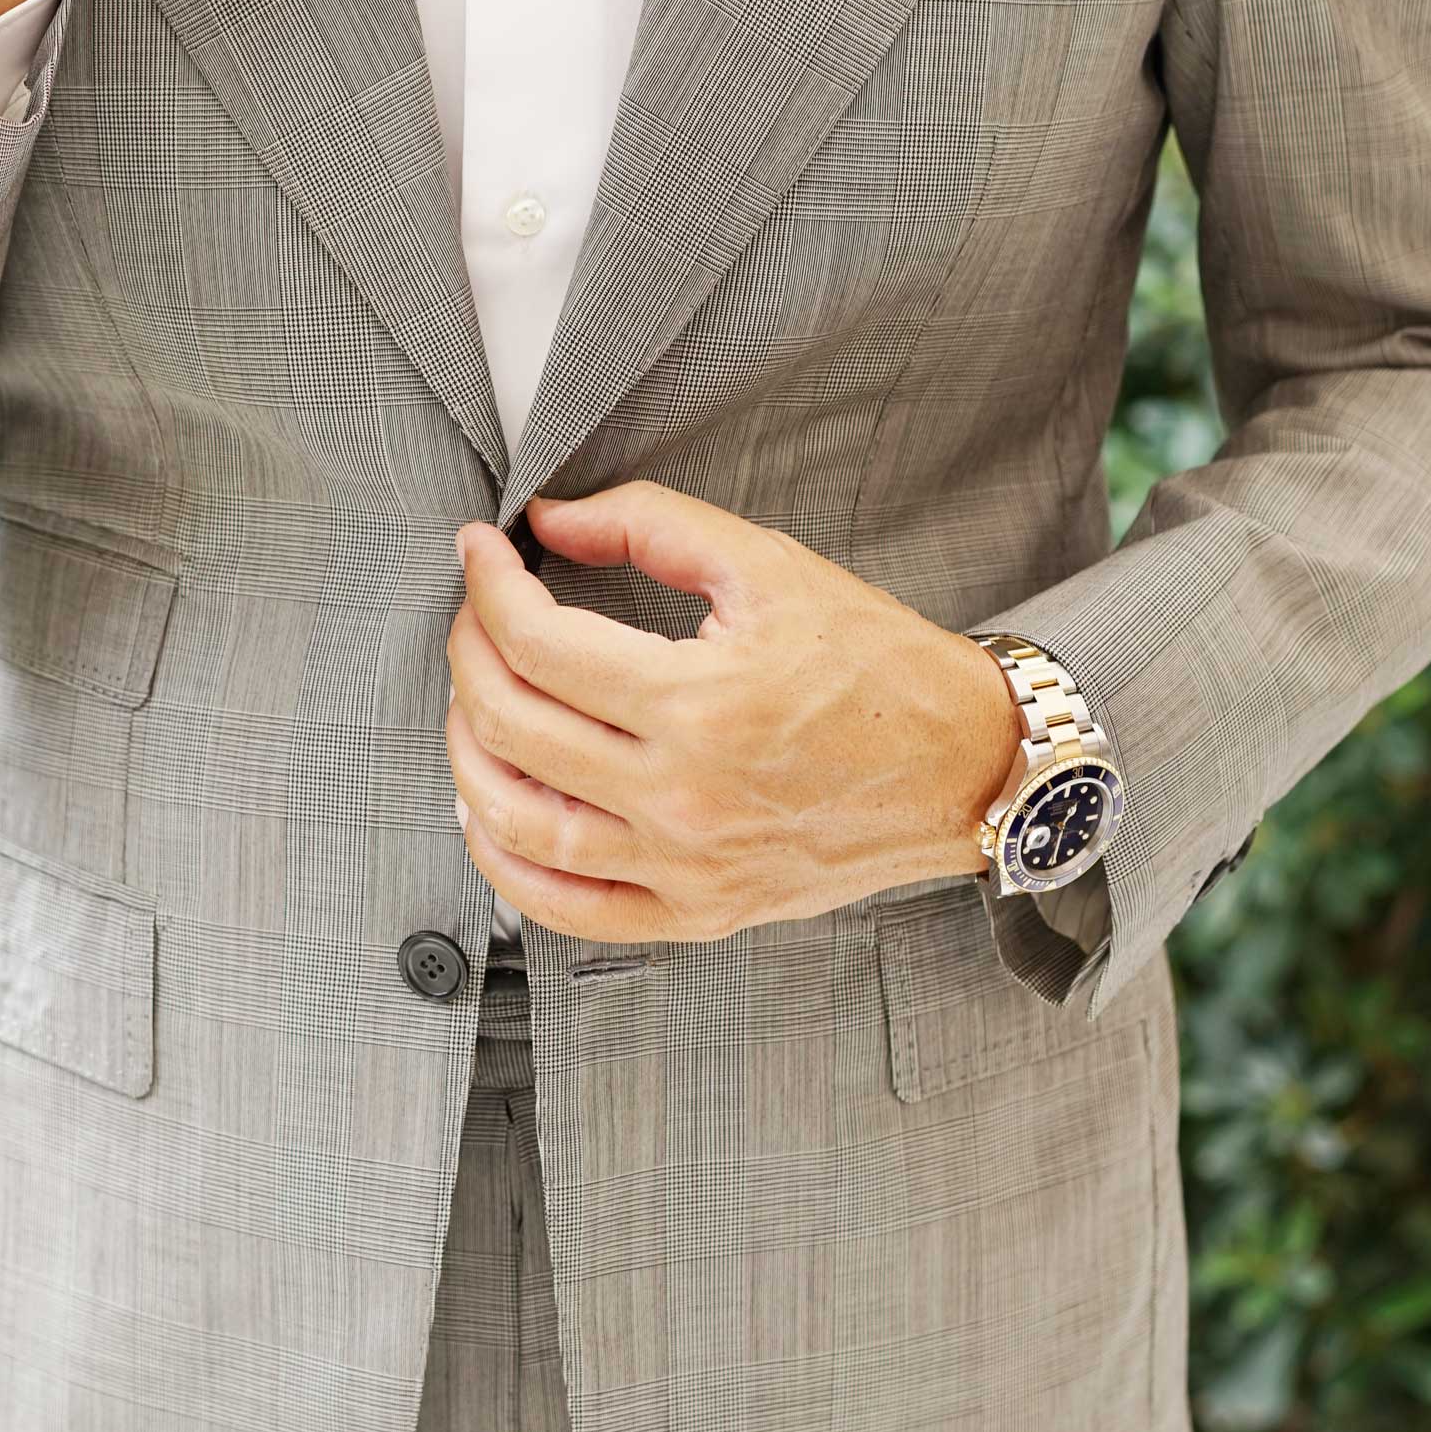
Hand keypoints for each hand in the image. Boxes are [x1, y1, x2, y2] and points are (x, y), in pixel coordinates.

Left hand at [444, 480, 1024, 943]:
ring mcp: (685, 868)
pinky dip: (504, 864)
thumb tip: (549, 520)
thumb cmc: (878, 666)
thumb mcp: (769, 567)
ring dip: (467, 754)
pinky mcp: (697, 911)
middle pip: (512, 726)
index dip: (488, 586)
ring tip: (472, 701)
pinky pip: (566, 908)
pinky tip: (489, 811)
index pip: (538, 643)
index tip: (480, 553)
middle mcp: (683, 797)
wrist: (963, 765)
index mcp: (700, 703)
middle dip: (468, 653)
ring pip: (518, 823)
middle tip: (476, 613)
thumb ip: (651, 525)